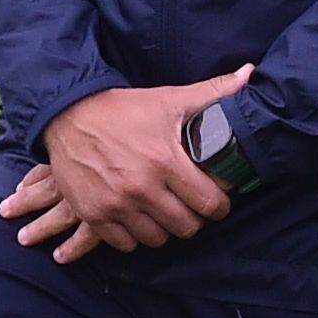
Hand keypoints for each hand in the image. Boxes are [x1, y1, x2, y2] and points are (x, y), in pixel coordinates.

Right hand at [5, 67, 250, 259]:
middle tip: (188, 205)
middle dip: (192, 218)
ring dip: (163, 228)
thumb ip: (213, 92)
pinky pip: (125, 244)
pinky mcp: (94, 214)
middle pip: (186, 227)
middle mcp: (141, 187)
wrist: (67, 115)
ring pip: (157, 239)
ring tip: (162, 211)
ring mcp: (116, 204)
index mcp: (165, 161)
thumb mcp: (169, 98)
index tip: (214, 198)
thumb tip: (249, 74)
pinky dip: (133, 235)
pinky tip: (136, 217)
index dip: (218, 204)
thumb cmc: (123, 109)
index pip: (210, 203)